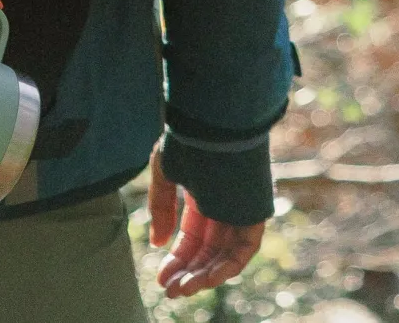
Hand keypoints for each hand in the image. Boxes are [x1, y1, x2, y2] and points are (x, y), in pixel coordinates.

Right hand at [147, 141, 264, 297]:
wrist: (212, 123)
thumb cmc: (186, 141)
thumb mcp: (164, 174)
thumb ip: (161, 208)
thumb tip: (158, 243)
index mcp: (202, 193)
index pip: (192, 235)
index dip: (177, 256)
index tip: (161, 276)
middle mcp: (223, 204)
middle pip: (207, 249)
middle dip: (188, 270)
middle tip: (170, 290)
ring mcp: (240, 210)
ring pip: (224, 253)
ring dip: (204, 274)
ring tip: (183, 288)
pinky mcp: (254, 214)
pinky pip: (243, 249)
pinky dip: (227, 266)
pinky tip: (206, 277)